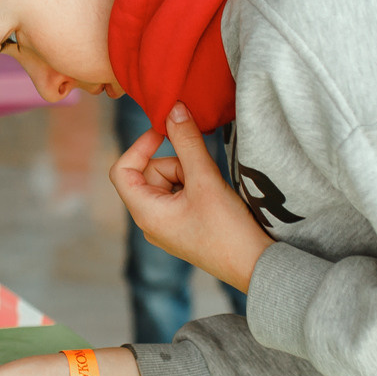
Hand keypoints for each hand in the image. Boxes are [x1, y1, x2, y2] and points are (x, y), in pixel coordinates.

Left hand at [110, 103, 273, 293]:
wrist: (255, 266)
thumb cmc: (227, 230)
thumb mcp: (205, 179)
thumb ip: (187, 141)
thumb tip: (174, 109)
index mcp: (145, 213)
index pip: (121, 170)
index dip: (139, 146)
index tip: (164, 132)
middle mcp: (149, 221)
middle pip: (149, 173)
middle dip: (176, 163)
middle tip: (202, 173)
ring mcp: (166, 226)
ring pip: (168, 181)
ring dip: (189, 174)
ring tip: (212, 190)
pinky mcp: (182, 226)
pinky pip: (179, 194)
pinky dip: (195, 186)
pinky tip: (215, 198)